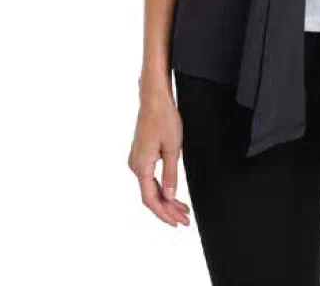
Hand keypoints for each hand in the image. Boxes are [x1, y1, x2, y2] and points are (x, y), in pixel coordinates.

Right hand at [128, 91, 191, 227]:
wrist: (154, 98)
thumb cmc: (163, 118)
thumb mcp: (173, 148)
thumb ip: (170, 174)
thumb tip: (169, 196)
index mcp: (141, 166)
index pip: (151, 199)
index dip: (164, 213)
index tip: (177, 222)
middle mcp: (135, 166)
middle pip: (151, 196)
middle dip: (168, 209)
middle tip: (184, 219)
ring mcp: (137, 160)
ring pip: (151, 187)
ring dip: (166, 199)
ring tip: (182, 209)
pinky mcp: (141, 155)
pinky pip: (150, 178)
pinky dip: (161, 187)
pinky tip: (172, 193)